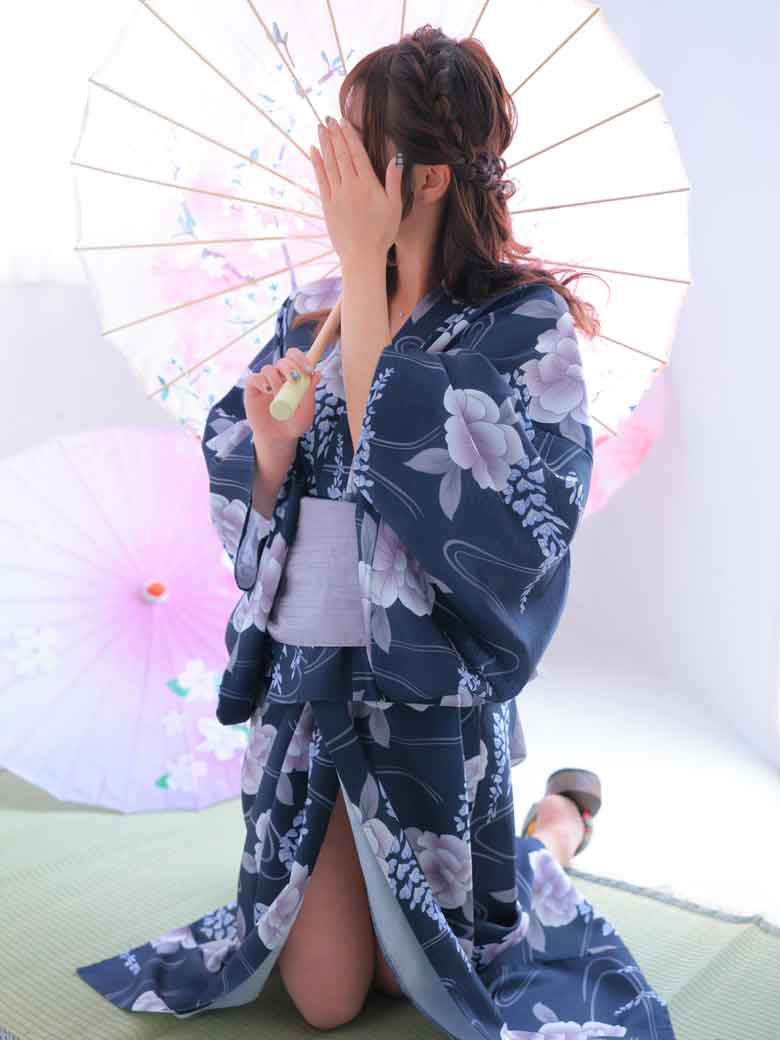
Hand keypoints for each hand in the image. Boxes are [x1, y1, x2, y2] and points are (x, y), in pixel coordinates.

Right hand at [244, 347, 321, 445]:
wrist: (279, 438)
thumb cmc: (294, 424)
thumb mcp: (306, 410)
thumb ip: (310, 392)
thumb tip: (317, 374)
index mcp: (294, 378)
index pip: (295, 357)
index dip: (301, 358)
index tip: (308, 370)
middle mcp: (279, 377)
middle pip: (283, 360)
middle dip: (291, 367)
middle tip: (295, 381)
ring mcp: (265, 383)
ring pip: (268, 369)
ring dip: (276, 379)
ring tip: (280, 396)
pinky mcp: (253, 390)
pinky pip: (254, 378)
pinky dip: (261, 382)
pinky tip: (268, 391)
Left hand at [309, 115, 402, 266]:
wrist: (362, 256)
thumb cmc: (382, 234)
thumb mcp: (395, 207)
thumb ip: (393, 181)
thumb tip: (396, 158)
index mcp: (368, 184)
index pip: (357, 153)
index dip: (349, 136)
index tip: (343, 121)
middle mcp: (351, 186)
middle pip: (341, 154)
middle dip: (335, 134)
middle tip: (328, 118)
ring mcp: (337, 195)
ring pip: (329, 163)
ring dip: (324, 144)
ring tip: (320, 128)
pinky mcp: (328, 205)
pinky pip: (321, 179)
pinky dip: (316, 163)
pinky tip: (313, 151)